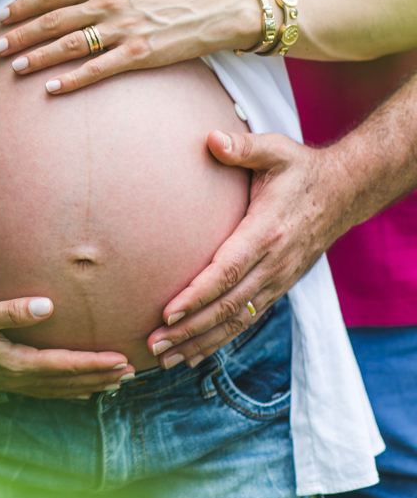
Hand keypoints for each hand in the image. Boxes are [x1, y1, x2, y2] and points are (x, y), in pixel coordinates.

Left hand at [0, 0, 261, 93]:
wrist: (211, 10)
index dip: (23, 6)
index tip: (2, 17)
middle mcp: (108, 3)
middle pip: (53, 20)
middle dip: (21, 34)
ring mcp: (122, 30)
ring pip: (69, 45)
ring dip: (38, 57)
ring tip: (15, 67)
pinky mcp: (136, 55)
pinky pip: (96, 69)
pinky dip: (71, 79)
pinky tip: (50, 88)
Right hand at [0, 293, 134, 398]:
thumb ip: (9, 310)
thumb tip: (45, 305)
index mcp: (12, 362)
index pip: (63, 366)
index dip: (93, 364)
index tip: (122, 360)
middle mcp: (14, 376)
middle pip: (66, 382)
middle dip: (99, 377)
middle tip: (132, 372)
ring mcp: (7, 380)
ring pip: (57, 389)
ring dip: (87, 385)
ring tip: (115, 382)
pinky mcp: (1, 377)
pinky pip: (43, 388)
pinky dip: (65, 389)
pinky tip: (76, 388)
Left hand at [144, 129, 351, 368]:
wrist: (344, 191)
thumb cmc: (299, 168)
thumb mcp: (275, 150)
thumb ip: (243, 146)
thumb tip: (212, 139)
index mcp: (267, 232)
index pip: (228, 271)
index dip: (198, 294)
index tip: (168, 312)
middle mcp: (274, 263)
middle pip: (228, 305)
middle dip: (189, 328)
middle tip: (152, 343)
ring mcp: (278, 279)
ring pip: (237, 319)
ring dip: (200, 341)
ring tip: (164, 358)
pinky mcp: (278, 286)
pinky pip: (248, 319)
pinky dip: (220, 339)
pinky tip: (193, 353)